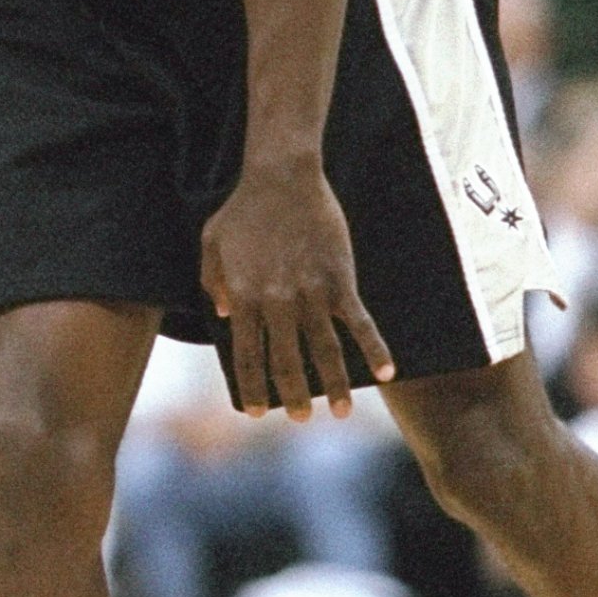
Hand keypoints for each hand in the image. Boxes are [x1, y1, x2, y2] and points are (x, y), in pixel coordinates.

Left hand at [199, 156, 393, 420]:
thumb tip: (221, 314)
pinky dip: (374, 348)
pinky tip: (386, 373)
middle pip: (286, 362)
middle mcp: (277, 302)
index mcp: (244, 297)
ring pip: (324, 351)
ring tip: (340, 414)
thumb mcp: (211, 243)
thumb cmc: (244, 209)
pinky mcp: (340, 279)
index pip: (247, 355)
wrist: (283, 176)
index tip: (258, 413)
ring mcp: (311, 292)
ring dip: (333, 386)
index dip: (253, 387)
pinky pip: (360, 322)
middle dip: (294, 396)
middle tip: (302, 420)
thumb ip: (212, 281)